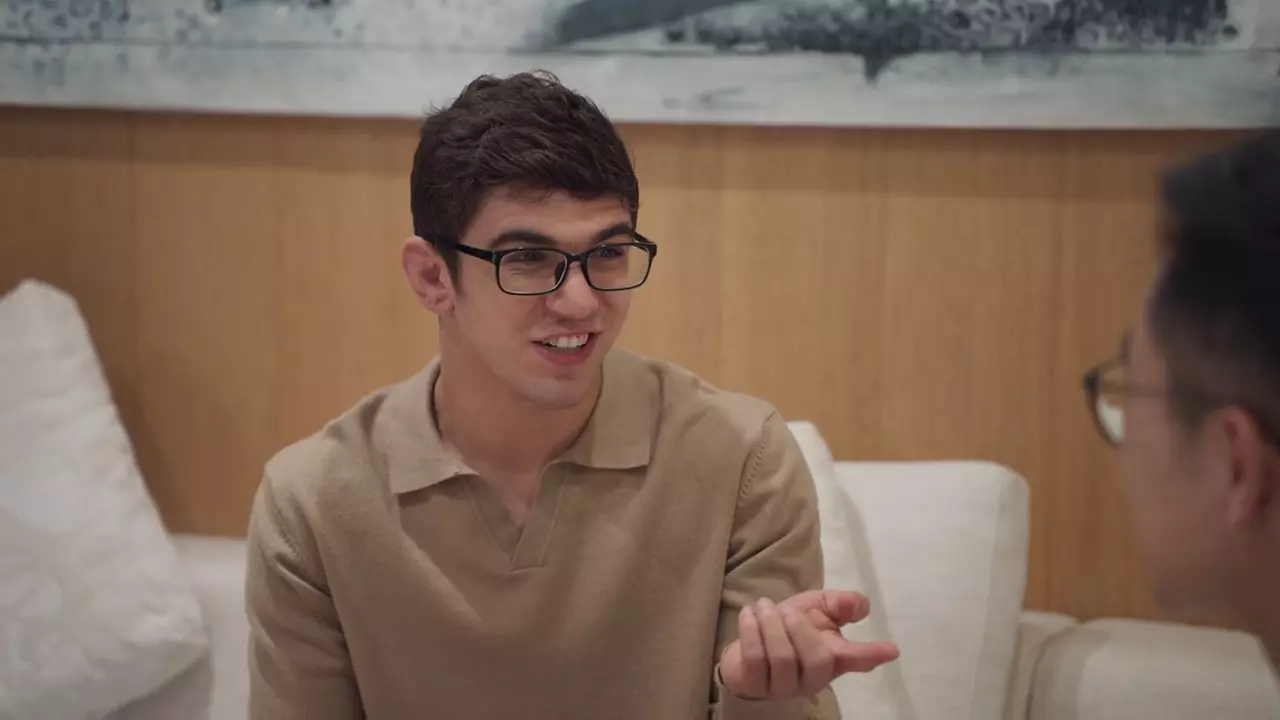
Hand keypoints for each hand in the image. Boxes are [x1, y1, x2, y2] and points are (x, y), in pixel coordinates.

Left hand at [718, 590, 899, 700]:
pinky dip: (751, 630)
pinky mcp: (755, 684)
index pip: (857, 659)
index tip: (891, 650)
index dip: (873, 654)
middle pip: (817, 660)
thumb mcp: (815, 609)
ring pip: (783, 659)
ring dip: (771, 625)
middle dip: (800, 630)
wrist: (747, 645)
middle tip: (789, 611)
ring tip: (764, 606)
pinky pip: (755, 659)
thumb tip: (861, 604)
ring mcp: (783, 686)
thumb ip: (838, 604)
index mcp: (833, 658)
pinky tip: (749, 614)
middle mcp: (812, 678)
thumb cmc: (787, 627)